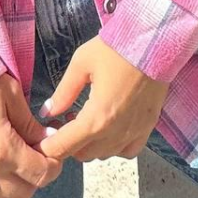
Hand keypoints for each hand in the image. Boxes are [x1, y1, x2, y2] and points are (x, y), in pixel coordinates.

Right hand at [0, 73, 64, 197]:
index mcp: (4, 151)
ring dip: (17, 184)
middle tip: (38, 155)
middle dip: (37, 176)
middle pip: (25, 193)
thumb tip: (49, 140)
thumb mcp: (11, 95)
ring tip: (18, 159)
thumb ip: (31, 124)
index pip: (41, 174)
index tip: (54, 150)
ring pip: (4, 197)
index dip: (54, 164)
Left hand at [35, 37, 170, 162]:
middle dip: (68, 143)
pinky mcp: (148, 128)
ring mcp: (134, 133)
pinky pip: (127, 151)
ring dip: (90, 144)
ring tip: (87, 119)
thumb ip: (64, 92)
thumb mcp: (81, 63)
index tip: (42, 138)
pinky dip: (114, 146)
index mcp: (96, 118)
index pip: (63, 148)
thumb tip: (48, 112)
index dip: (47, 147)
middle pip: (82, 155)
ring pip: (103, 155)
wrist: (156, 42)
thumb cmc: (116, 49)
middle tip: (65, 121)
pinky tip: (110, 127)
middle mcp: (115, 133)